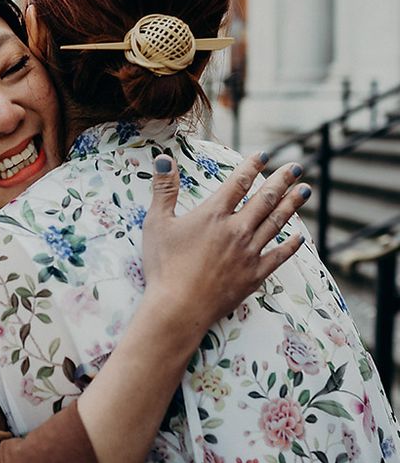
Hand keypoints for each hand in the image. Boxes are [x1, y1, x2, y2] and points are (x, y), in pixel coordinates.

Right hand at [141, 152, 309, 334]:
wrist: (179, 308)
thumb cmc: (164, 265)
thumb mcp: (157, 223)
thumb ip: (164, 189)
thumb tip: (164, 159)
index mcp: (213, 214)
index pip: (238, 183)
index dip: (252, 166)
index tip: (264, 154)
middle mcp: (236, 230)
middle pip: (265, 199)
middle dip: (282, 180)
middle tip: (296, 167)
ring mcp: (249, 253)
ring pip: (276, 223)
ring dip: (292, 205)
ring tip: (305, 190)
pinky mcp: (254, 276)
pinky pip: (279, 256)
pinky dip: (291, 245)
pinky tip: (299, 236)